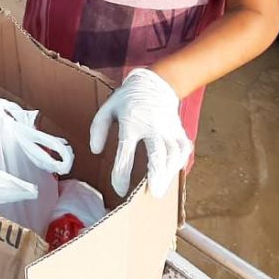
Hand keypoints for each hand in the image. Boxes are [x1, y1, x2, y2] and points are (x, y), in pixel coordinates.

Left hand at [89, 69, 192, 198]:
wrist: (155, 84)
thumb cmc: (127, 100)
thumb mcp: (107, 108)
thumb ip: (98, 129)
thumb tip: (95, 151)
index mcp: (131, 122)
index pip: (126, 151)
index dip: (121, 173)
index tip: (119, 189)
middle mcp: (152, 126)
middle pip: (157, 154)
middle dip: (156, 175)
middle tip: (153, 194)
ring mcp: (168, 129)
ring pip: (173, 154)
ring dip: (169, 174)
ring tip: (161, 190)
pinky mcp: (179, 131)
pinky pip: (183, 149)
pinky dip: (180, 163)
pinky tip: (173, 174)